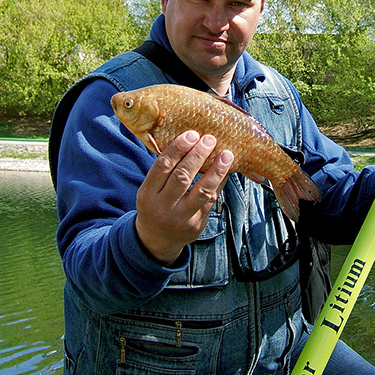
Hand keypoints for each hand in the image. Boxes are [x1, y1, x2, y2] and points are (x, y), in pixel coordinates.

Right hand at [135, 130, 233, 265]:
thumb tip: (190, 142)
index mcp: (147, 194)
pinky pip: (211, 201)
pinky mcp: (196, 224)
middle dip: (198, 155)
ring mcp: (180, 217)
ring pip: (201, 191)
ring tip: (227, 155)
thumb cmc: (156, 205)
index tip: (192, 134)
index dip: (178, 148)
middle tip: (210, 139)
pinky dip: (220, 184)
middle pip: (182, 176)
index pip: (162, 166)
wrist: (157, 241)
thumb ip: (164, 172)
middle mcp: (162, 206)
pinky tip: (226, 172)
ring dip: (216, 171)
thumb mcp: (150, 190)